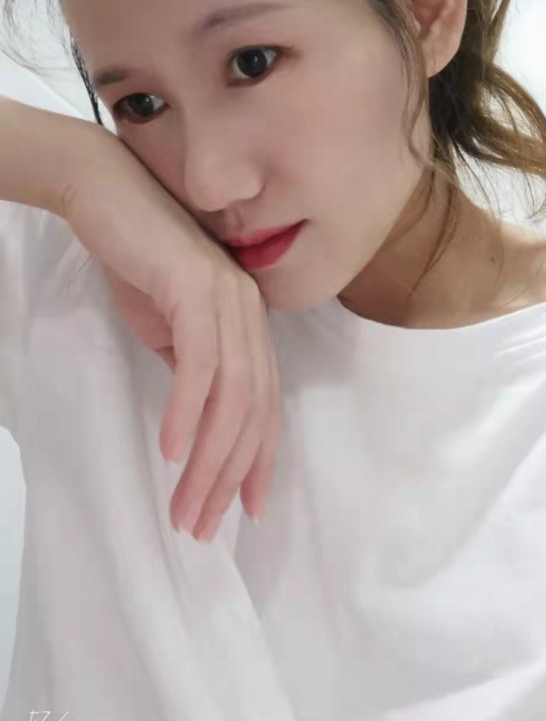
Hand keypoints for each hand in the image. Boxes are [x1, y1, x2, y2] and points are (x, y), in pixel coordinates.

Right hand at [61, 132, 280, 541]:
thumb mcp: (165, 327)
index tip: (243, 511)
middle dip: (229, 477)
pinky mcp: (197, 288)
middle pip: (253, 411)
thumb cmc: (134, 258)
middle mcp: (250, 313)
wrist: (105, 194)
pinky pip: (201, 364)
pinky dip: (188, 412)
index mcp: (248, 323)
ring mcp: (230, 298)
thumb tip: (197, 420)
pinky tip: (170, 450)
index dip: (259, 462)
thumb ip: (189, 368)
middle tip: (199, 526)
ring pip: (232, 397)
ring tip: (184, 508)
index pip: (264, 404)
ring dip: (208, 461)